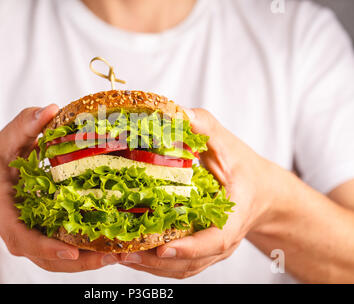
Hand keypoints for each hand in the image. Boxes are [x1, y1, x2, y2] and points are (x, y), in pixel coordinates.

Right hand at [0, 105, 118, 271]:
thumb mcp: (8, 140)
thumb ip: (26, 125)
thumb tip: (50, 109)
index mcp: (6, 212)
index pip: (21, 238)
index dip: (46, 247)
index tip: (72, 250)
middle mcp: (18, 232)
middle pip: (45, 258)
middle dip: (78, 262)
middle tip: (112, 257)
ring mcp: (32, 239)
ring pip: (57, 261)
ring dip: (87, 262)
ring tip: (119, 256)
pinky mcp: (44, 238)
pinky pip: (63, 251)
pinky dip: (86, 252)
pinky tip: (112, 247)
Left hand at [120, 108, 276, 278]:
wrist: (260, 190)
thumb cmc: (243, 168)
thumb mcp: (227, 144)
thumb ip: (205, 128)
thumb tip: (177, 112)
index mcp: (234, 215)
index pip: (215, 240)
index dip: (190, 248)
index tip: (163, 248)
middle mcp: (224, 240)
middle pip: (191, 262)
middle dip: (156, 261)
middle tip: (124, 251)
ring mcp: (212, 249)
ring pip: (182, 268)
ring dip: (151, 266)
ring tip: (120, 255)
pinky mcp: (202, 251)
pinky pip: (179, 265)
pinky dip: (155, 264)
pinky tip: (132, 253)